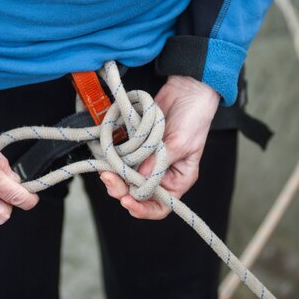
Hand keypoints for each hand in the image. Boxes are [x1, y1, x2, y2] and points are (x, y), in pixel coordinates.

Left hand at [100, 75, 219, 218]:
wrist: (186, 89)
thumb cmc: (194, 117)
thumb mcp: (181, 141)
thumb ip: (160, 160)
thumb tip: (139, 177)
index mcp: (177, 180)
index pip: (161, 206)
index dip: (143, 209)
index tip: (128, 202)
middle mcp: (160, 173)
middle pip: (138, 193)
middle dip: (122, 189)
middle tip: (109, 178)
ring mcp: (146, 159)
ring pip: (126, 177)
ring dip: (114, 175)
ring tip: (105, 168)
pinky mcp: (135, 144)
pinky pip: (121, 157)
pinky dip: (112, 159)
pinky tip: (106, 155)